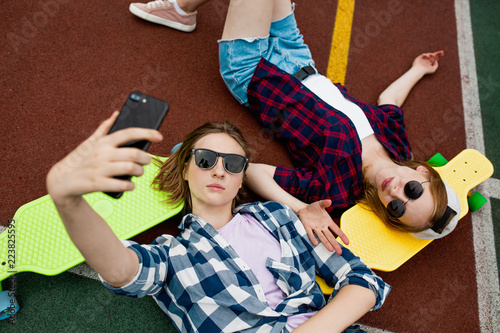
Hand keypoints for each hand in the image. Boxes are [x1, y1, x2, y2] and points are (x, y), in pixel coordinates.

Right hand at [46, 112, 162, 204]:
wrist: (62, 181)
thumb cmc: (82, 160)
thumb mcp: (91, 143)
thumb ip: (104, 129)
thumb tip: (116, 114)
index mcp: (104, 142)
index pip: (128, 132)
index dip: (146, 133)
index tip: (160, 136)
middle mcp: (102, 153)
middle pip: (134, 153)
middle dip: (146, 158)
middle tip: (147, 161)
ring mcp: (99, 168)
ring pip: (130, 168)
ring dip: (139, 171)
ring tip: (139, 172)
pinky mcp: (96, 183)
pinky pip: (120, 184)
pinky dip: (129, 186)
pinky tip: (131, 185)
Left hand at [297, 199, 348, 254]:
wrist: (303, 209)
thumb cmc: (314, 207)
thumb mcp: (320, 204)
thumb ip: (324, 203)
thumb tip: (329, 201)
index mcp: (328, 222)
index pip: (337, 230)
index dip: (342, 236)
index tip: (347, 243)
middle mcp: (322, 227)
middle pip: (330, 237)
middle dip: (335, 244)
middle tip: (340, 253)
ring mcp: (315, 228)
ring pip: (322, 237)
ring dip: (326, 243)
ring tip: (331, 250)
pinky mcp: (307, 227)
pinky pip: (310, 234)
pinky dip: (313, 238)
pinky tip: (316, 244)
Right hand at [412, 50, 443, 74]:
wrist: (418, 71)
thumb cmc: (425, 71)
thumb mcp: (433, 69)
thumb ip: (436, 65)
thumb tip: (436, 60)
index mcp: (430, 62)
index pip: (435, 58)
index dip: (439, 56)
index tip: (442, 54)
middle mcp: (427, 60)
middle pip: (433, 55)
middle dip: (438, 53)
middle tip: (442, 51)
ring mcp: (423, 58)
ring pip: (429, 54)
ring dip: (432, 54)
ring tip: (435, 55)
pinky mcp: (419, 57)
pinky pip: (424, 54)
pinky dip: (426, 55)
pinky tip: (429, 57)